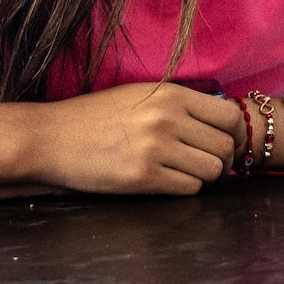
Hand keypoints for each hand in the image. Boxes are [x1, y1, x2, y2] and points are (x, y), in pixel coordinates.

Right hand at [21, 83, 245, 196]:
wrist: (49, 138)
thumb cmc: (94, 118)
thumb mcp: (141, 95)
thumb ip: (179, 104)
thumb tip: (220, 122)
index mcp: (170, 94)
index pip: (231, 116)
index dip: (234, 135)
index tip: (224, 143)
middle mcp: (167, 118)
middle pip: (225, 147)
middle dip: (222, 160)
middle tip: (207, 164)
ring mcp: (156, 148)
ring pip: (212, 171)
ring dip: (205, 177)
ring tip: (186, 173)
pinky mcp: (142, 177)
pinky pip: (189, 188)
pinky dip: (186, 189)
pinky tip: (168, 182)